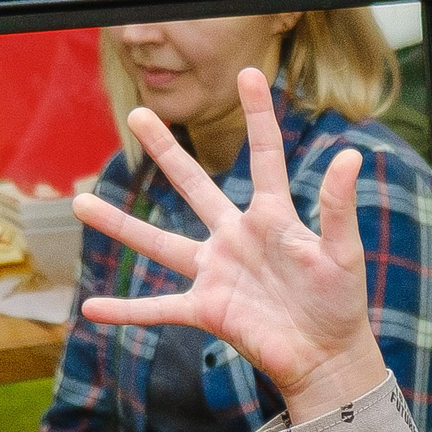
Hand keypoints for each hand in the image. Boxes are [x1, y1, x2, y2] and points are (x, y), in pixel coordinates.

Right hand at [72, 67, 389, 421]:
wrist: (328, 357)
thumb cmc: (340, 303)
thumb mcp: (343, 252)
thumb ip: (338, 206)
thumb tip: (352, 155)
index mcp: (272, 218)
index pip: (264, 157)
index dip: (258, 116)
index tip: (250, 74)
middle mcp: (236, 238)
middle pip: (194, 185)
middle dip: (165, 150)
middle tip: (139, 114)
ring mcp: (216, 273)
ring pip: (158, 242)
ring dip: (119, 224)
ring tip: (79, 202)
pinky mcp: (206, 310)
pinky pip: (158, 309)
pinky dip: (126, 311)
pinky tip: (91, 309)